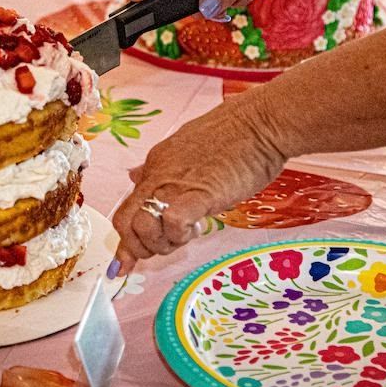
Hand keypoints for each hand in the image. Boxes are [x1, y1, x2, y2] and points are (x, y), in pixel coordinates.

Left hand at [109, 91, 287, 276]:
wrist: (260, 122)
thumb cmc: (234, 137)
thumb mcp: (185, 151)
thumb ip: (160, 169)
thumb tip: (136, 176)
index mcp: (155, 167)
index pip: (126, 210)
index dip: (125, 242)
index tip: (125, 264)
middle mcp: (158, 175)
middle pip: (125, 223)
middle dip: (139, 248)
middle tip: (168, 246)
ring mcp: (176, 184)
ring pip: (143, 226)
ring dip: (162, 243)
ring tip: (186, 235)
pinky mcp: (200, 193)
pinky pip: (173, 220)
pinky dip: (179, 233)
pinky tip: (198, 227)